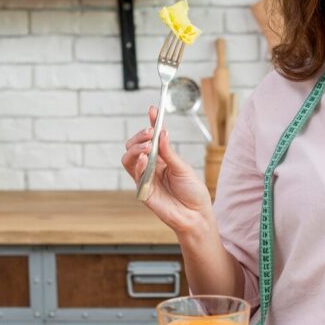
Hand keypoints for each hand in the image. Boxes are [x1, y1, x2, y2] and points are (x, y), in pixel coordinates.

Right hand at [122, 106, 213, 235]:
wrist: (195, 215)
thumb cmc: (192, 192)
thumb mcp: (183, 168)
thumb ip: (169, 152)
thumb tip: (162, 133)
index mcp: (162, 159)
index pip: (153, 138)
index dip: (152, 123)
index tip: (153, 110)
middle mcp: (151, 166)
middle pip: (134, 146)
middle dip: (140, 136)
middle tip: (150, 132)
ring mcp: (145, 178)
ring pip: (128, 158)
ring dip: (135, 148)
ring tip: (147, 146)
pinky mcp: (142, 190)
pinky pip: (133, 174)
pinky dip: (137, 163)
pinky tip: (145, 158)